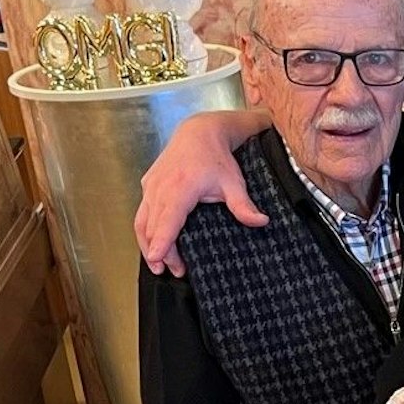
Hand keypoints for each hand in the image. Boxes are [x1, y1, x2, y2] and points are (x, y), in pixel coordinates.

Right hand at [135, 109, 274, 275]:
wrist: (199, 131)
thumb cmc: (215, 156)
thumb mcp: (233, 181)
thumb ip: (243, 205)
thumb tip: (261, 221)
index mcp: (180, 188)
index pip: (167, 220)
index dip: (162, 242)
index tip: (158, 260)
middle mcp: (160, 188)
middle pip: (152, 227)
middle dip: (159, 252)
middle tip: (171, 271)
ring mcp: (151, 186)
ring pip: (142, 221)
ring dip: (148, 244)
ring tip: (158, 263)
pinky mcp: (148, 185)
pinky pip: (142, 212)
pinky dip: (145, 230)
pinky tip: (154, 242)